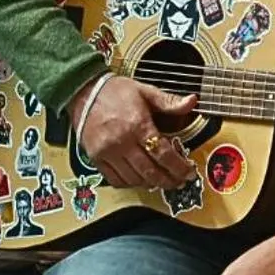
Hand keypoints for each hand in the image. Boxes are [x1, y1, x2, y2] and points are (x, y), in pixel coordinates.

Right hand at [71, 76, 197, 189]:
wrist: (83, 92)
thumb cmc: (115, 91)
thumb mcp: (145, 91)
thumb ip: (169, 101)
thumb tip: (192, 102)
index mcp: (137, 125)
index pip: (163, 153)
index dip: (179, 167)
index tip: (189, 173)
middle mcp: (122, 142)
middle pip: (150, 171)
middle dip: (169, 181)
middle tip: (179, 182)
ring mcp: (107, 152)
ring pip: (134, 179)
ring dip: (151, 183)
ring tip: (163, 181)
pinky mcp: (96, 158)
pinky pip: (115, 180)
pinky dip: (130, 184)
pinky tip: (140, 179)